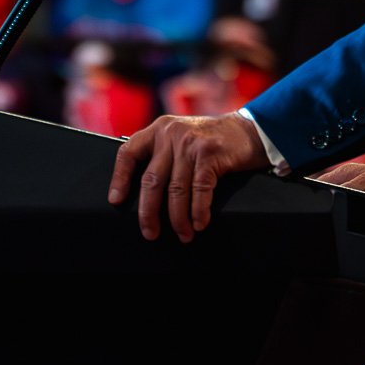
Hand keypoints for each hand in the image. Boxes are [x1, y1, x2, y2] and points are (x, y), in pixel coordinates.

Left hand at [108, 110, 267, 240]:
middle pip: (151, 179)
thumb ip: (163, 154)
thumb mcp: (181, 137)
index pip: (129, 152)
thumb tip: (144, 194)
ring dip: (178, 218)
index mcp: (159, 129)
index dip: (120, 178)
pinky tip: (199, 223)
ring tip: (183, 234)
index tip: (116, 200)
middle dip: (149, 212)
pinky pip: (199, 190)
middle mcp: (171, 133)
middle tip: (150, 232)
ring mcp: (191, 143)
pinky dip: (199, 211)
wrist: (248, 130)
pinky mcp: (210, 153)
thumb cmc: (211, 141)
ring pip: (176, 189)